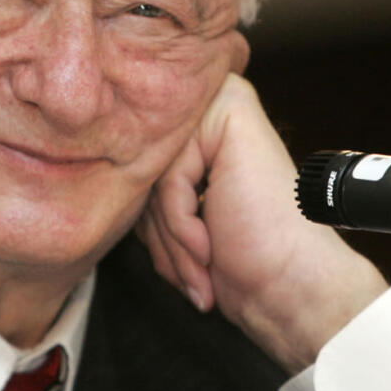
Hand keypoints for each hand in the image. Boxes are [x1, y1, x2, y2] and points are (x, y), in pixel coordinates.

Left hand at [137, 73, 386, 373]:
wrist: (293, 288)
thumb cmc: (243, 263)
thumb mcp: (175, 220)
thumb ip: (143, 188)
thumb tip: (97, 176)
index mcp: (198, 130)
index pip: (137, 175)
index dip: (150, 230)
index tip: (179, 271)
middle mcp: (209, 107)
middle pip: (143, 172)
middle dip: (159, 236)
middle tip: (190, 278)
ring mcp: (222, 103)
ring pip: (152, 177)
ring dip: (170, 241)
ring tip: (201, 270)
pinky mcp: (230, 112)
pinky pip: (169, 179)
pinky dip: (182, 227)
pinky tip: (211, 248)